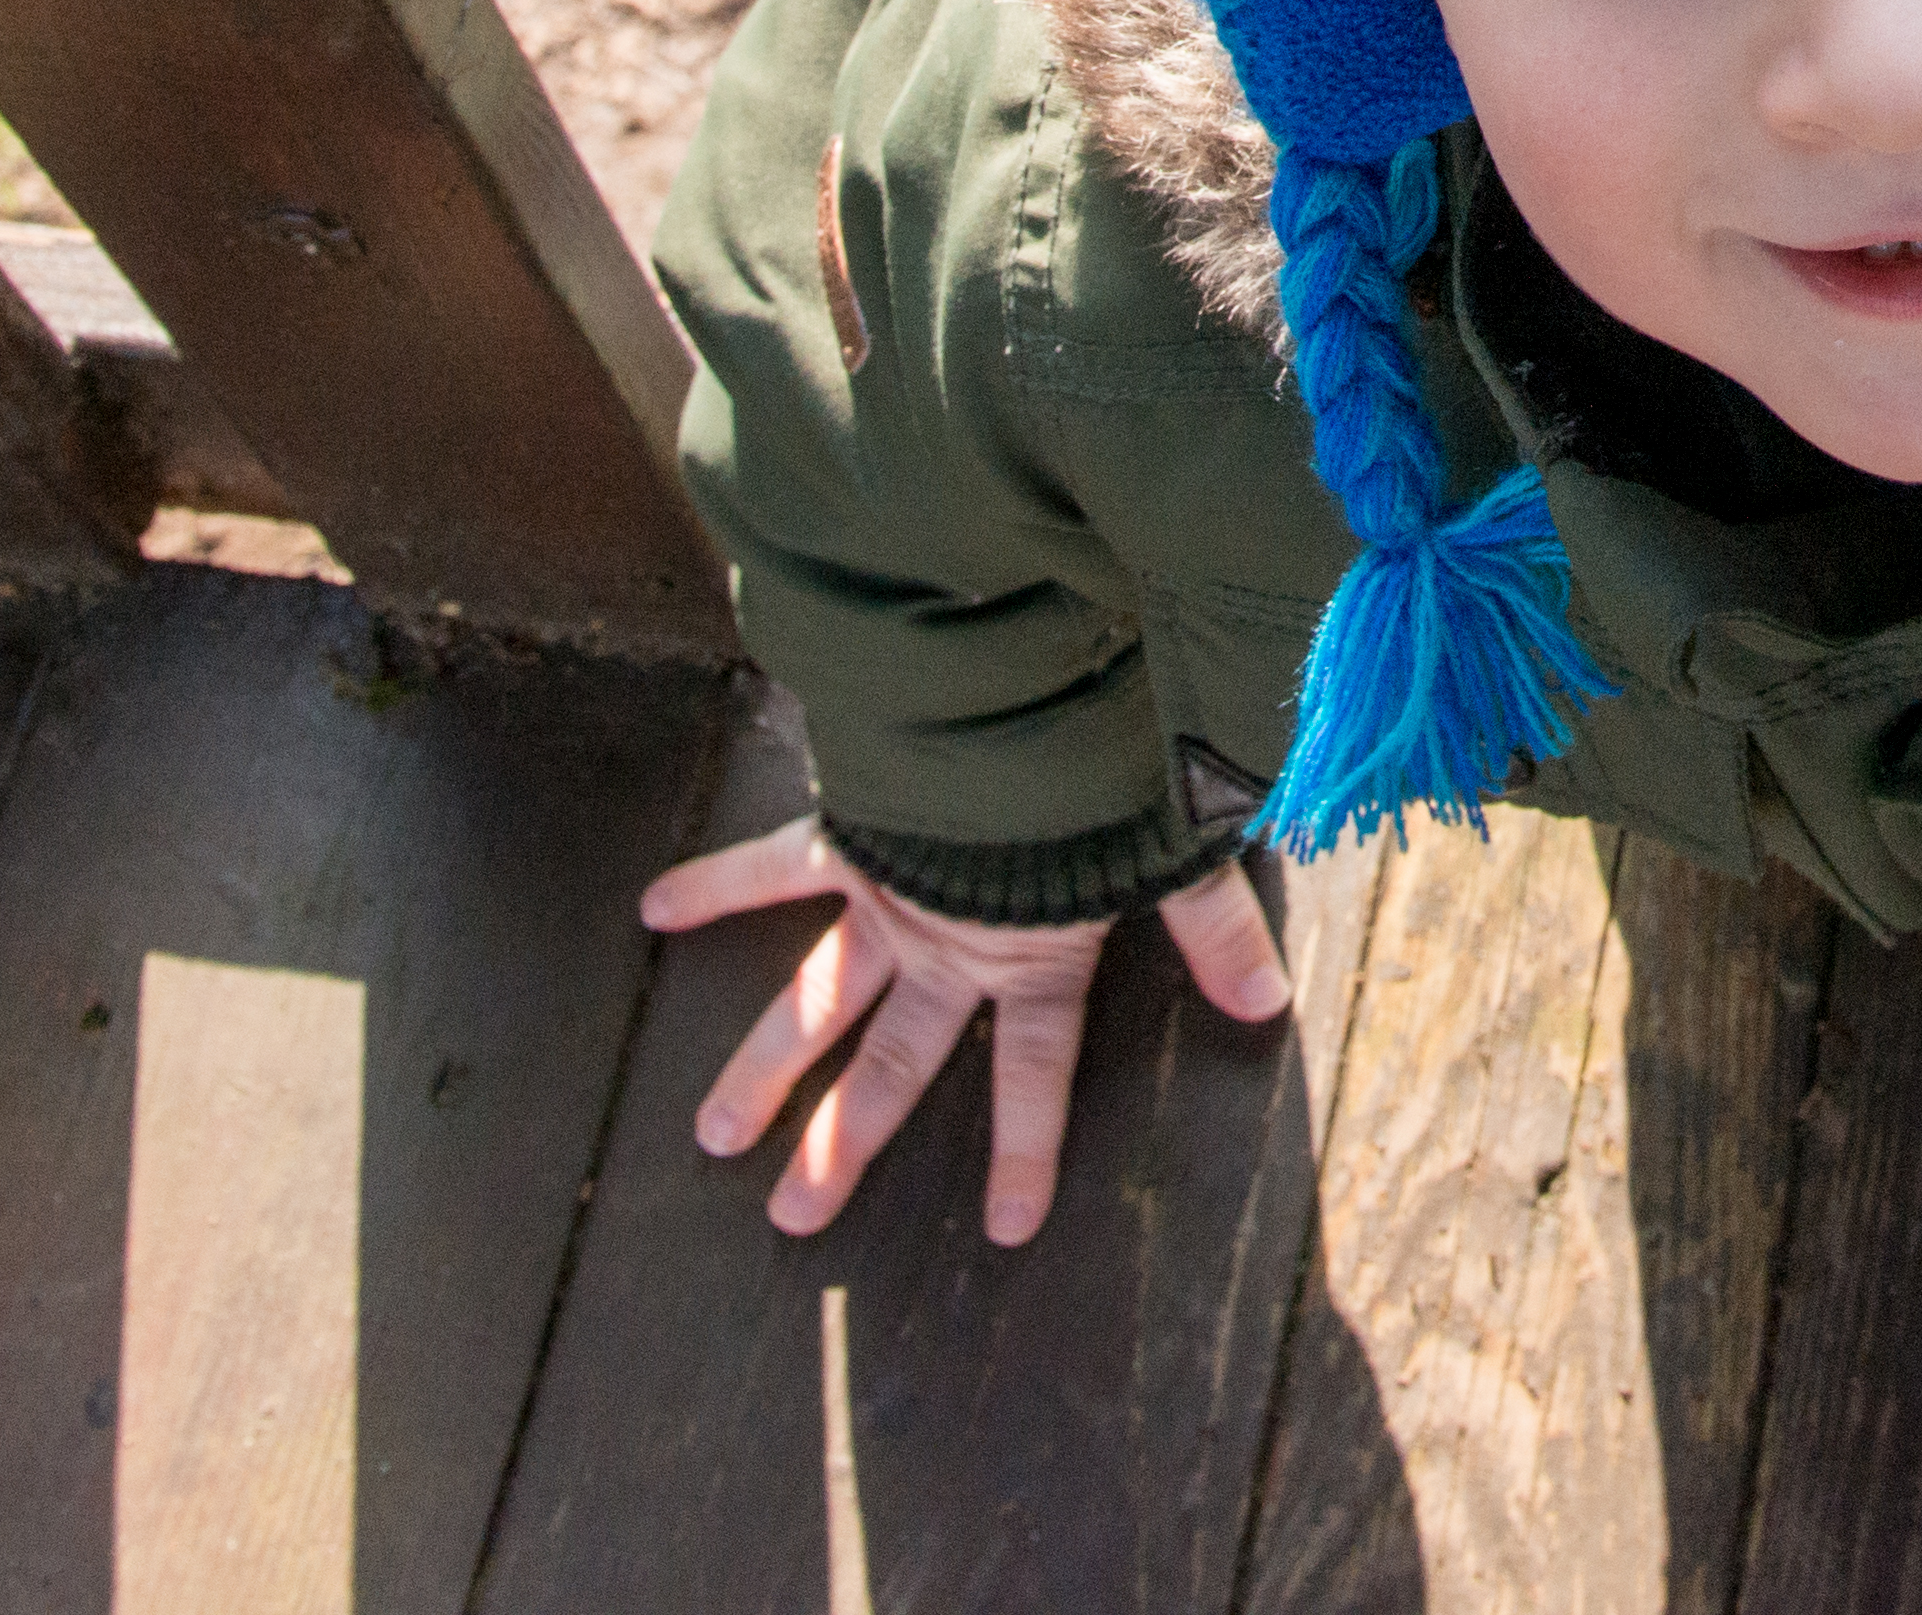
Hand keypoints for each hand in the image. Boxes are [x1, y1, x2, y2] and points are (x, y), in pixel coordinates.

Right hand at [635, 815, 1293, 1245]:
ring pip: (813, 1000)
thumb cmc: (1106, 773)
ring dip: (763, 1068)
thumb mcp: (1176, 855)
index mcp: (1029, 960)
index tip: (1005, 1230)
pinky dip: (714, 883)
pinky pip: (773, 865)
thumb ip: (1214, 932)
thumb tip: (1268, 1009)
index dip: (1024, 1152)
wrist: (1026, 691)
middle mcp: (947, 949)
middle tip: (791, 1220)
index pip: (1031, 1076)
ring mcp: (887, 900)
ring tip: (711, 1135)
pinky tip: (653, 909)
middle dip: (841, 1145)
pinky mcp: (850, 837)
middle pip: (889, 1066)